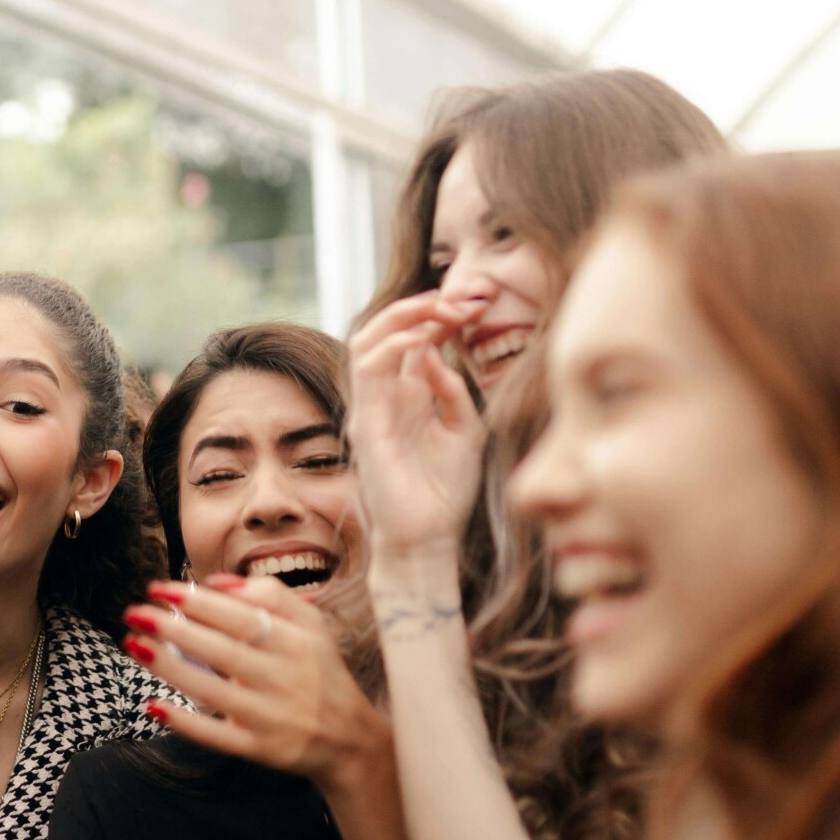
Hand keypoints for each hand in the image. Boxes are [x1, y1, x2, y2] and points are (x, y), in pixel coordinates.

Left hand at [124, 578, 390, 786]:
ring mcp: (269, 716)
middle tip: (134, 612)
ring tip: (134, 644)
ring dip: (168, 667)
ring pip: (211, 690)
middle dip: (173, 629)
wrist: (349, 739)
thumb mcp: (312, 624)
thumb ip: (271, 594)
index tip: (159, 588)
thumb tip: (217, 582)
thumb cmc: (320, 670)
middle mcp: (283, 678)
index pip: (241, 616)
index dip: (197, 602)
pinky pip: (215, 736)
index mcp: (296, 642)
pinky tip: (153, 705)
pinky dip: (184, 722)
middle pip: (221, 650)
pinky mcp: (258, 749)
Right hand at [347, 295, 486, 564]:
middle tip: (456, 301)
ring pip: (368, 341)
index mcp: (412, 396)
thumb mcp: (466, 432)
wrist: (427, 539)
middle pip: (389, 332)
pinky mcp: (364, 421)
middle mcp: (388, 396)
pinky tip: (423, 339)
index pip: (416, 340)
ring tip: (436, 309)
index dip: (440, 316)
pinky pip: (368, 370)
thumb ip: (452, 391)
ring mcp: (372, 407)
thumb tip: (435, 351)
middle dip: (419, 307)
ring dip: (402, 317)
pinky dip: (392, 346)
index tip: (475, 305)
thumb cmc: (446, 492)